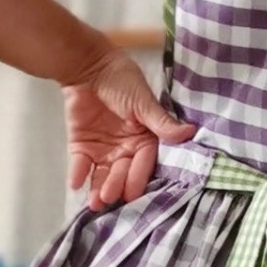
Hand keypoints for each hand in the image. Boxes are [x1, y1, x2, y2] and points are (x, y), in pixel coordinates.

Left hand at [65, 45, 196, 212]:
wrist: (88, 64)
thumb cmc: (121, 80)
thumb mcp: (143, 102)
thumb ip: (161, 122)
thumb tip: (190, 132)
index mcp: (144, 139)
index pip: (143, 162)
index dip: (138, 178)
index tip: (132, 193)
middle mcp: (126, 148)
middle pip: (122, 172)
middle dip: (116, 186)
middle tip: (109, 198)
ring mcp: (103, 148)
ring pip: (102, 174)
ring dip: (98, 187)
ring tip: (94, 203)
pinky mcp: (82, 145)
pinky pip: (81, 164)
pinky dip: (78, 173)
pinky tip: (75, 184)